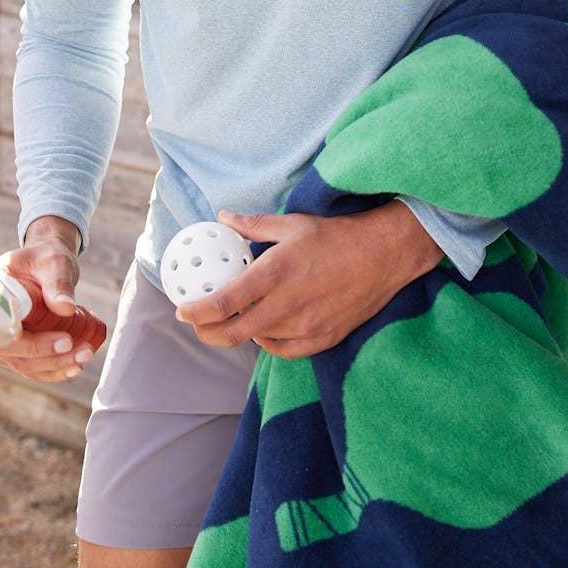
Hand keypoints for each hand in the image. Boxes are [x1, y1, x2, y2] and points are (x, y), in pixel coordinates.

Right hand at [0, 215, 93, 382]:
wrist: (46, 262)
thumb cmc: (45, 257)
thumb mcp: (53, 262)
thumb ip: (58, 281)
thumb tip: (66, 308)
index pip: (3, 332)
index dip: (31, 344)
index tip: (65, 341)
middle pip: (15, 355)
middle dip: (52, 358)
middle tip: (84, 351)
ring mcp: (3, 339)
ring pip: (25, 365)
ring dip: (56, 367)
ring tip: (85, 356)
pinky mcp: (18, 347)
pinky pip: (32, 367)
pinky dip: (53, 370)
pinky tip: (75, 367)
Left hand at [175, 202, 443, 358]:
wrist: (384, 255)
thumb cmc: (337, 236)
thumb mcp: (293, 223)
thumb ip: (253, 225)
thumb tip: (224, 217)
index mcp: (275, 272)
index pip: (224, 303)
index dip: (197, 312)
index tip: (183, 310)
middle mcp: (287, 304)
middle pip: (233, 334)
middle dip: (208, 333)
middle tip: (199, 324)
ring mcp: (306, 326)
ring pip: (258, 339)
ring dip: (241, 332)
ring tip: (236, 318)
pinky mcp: (323, 339)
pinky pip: (284, 349)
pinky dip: (269, 340)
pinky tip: (267, 328)